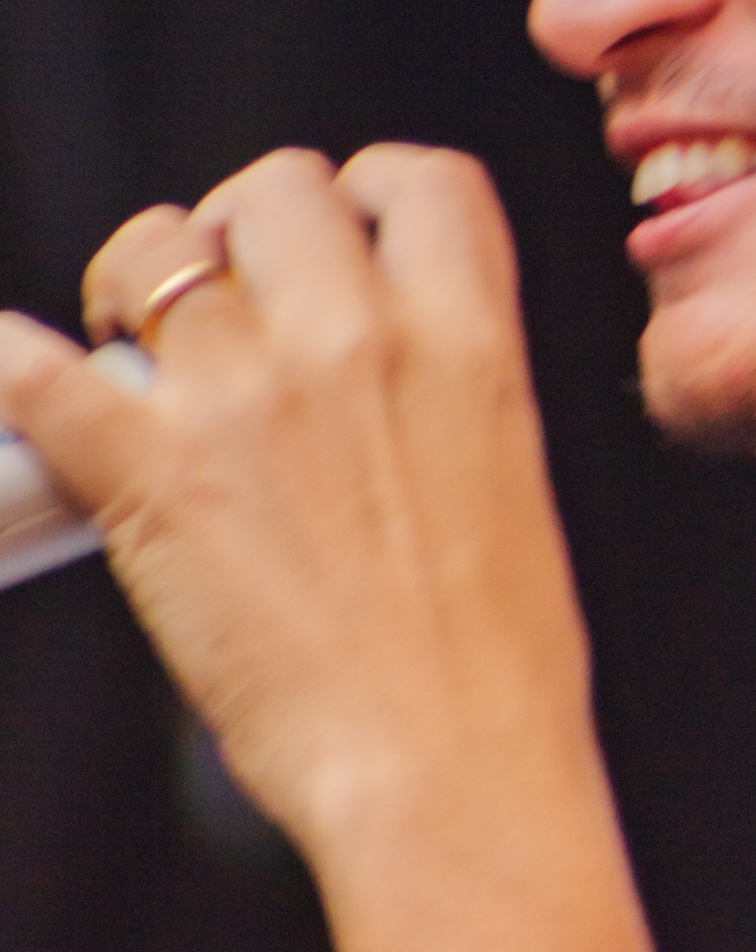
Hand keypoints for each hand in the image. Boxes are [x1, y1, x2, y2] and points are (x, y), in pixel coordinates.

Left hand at [0, 145, 593, 854]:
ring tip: (135, 345)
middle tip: (224, 301)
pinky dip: (10, 364)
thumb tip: (376, 372)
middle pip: (272, 193)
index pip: (416, 183)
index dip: (367, 195)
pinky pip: (37, 370)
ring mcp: (247, 400)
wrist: (448, 767)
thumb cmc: (493, 663)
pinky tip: (10, 366)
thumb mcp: (510, 478)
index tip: (342, 231)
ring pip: (155, 252)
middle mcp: (356, 344)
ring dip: (137, 285)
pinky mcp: (148, 474)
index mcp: (468, 343)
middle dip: (239, 232)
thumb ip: (443, 389)